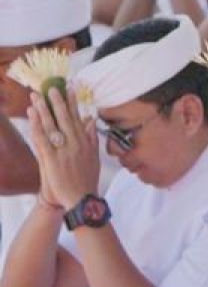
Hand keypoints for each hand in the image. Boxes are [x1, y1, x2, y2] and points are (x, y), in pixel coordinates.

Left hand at [25, 87, 99, 210]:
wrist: (81, 199)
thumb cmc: (87, 180)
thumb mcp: (94, 158)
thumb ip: (92, 138)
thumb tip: (91, 121)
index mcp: (86, 143)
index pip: (78, 119)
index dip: (73, 103)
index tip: (69, 89)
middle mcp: (76, 144)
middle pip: (65, 119)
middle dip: (57, 102)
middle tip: (50, 88)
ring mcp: (64, 151)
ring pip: (52, 126)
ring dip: (44, 110)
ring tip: (36, 97)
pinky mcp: (52, 159)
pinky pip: (42, 139)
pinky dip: (37, 125)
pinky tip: (33, 115)